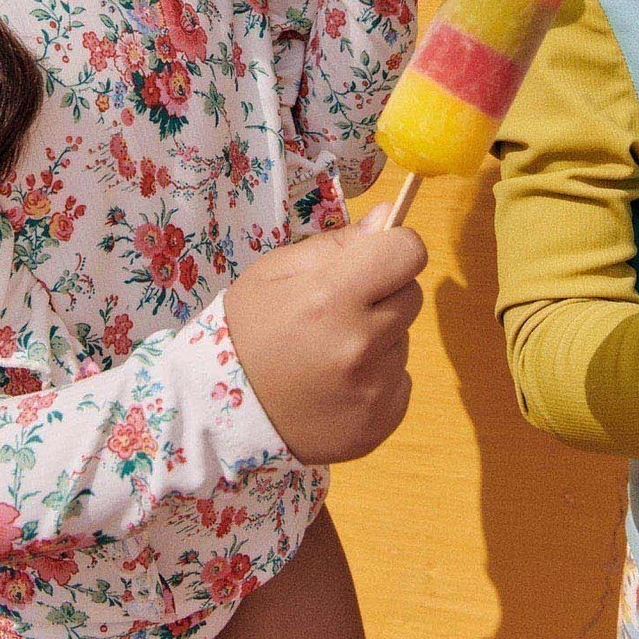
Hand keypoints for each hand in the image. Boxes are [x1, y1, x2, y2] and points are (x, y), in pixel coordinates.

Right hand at [223, 204, 425, 464]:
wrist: (227, 414)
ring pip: (403, 340)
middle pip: (411, 294)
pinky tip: (339, 385)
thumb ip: (336, 244)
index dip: (394, 248)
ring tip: (331, 352)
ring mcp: (375, 388)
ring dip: (379, 338)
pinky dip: (378, 379)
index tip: (375, 258)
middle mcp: (361, 343)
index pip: (408, 252)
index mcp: (332, 296)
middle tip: (341, 310)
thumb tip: (389, 218)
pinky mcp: (383, 420)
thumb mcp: (275, 271)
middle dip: (384, 293)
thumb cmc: (248, 330)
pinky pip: (400, 382)